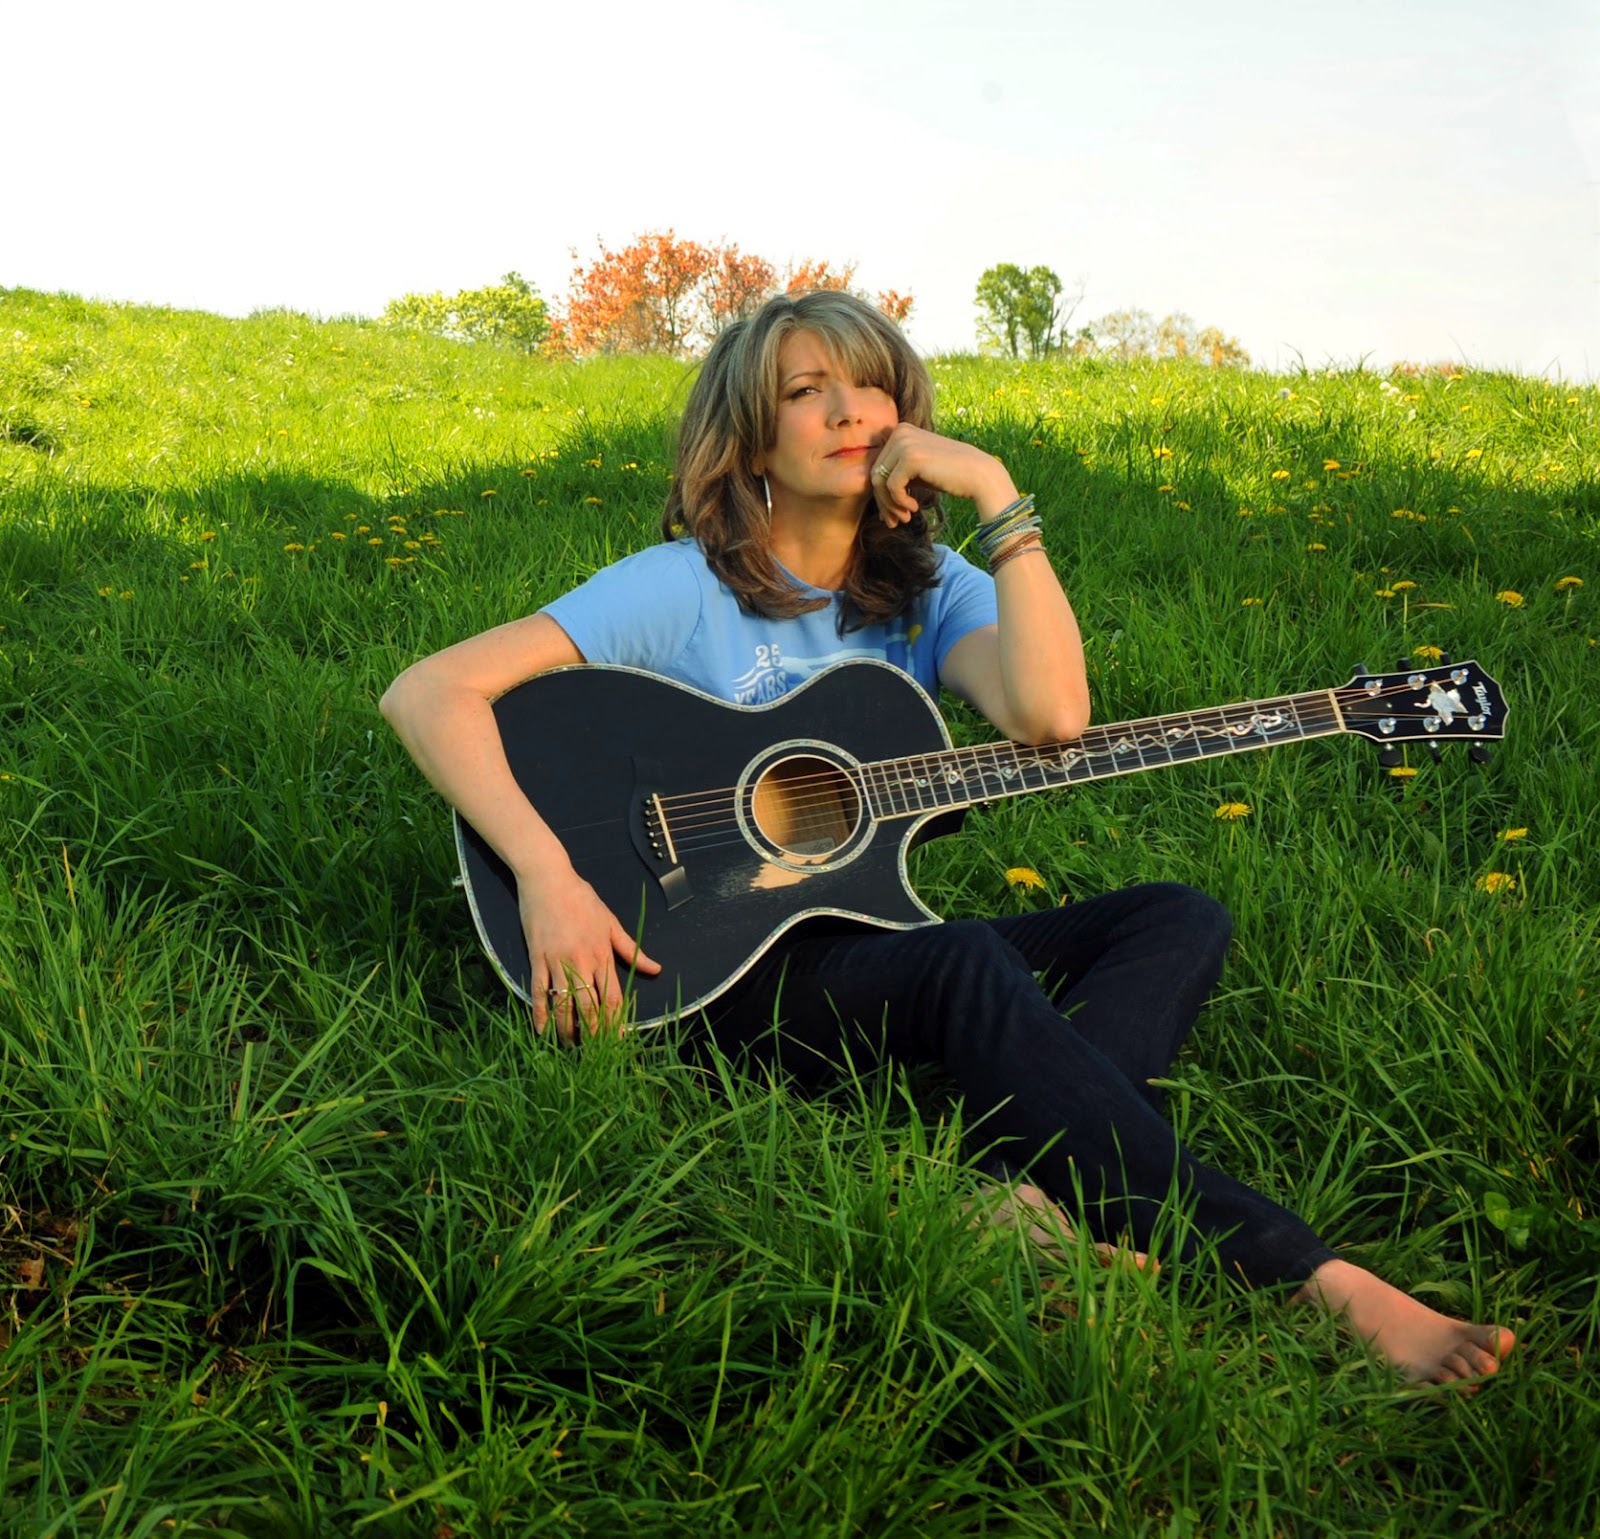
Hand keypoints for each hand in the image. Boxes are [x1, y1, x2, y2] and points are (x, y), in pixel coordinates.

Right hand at [519, 869, 660, 1044]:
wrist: (549, 879)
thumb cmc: (582, 898)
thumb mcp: (610, 922)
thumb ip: (631, 949)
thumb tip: (656, 969)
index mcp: (602, 954)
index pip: (613, 998)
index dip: (616, 1023)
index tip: (618, 1042)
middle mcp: (582, 962)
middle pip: (589, 1007)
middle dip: (592, 1033)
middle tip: (594, 1053)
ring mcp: (557, 961)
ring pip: (564, 1004)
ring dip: (567, 1029)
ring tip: (570, 1046)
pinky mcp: (537, 958)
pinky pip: (539, 992)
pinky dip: (540, 1014)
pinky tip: (542, 1032)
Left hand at [869, 425, 1018, 527]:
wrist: (978, 474)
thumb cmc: (949, 476)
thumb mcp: (917, 472)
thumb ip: (896, 476)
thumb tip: (874, 498)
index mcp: (900, 431)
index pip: (878, 465)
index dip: (881, 493)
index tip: (892, 514)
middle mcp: (900, 431)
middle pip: (875, 473)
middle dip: (884, 502)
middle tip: (895, 522)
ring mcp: (904, 442)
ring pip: (879, 481)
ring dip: (890, 505)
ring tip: (904, 518)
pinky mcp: (909, 457)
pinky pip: (891, 486)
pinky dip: (899, 502)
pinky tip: (914, 508)